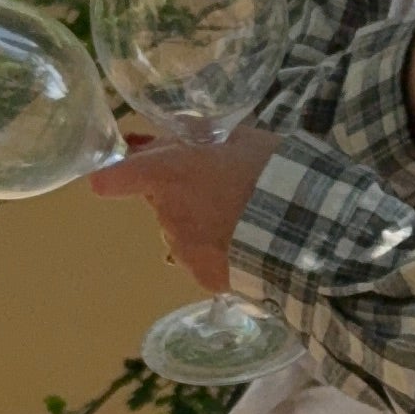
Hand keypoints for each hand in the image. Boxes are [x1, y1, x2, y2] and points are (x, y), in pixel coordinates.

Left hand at [90, 128, 276, 293]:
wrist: (305, 230)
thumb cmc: (273, 172)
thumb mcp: (241, 137)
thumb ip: (202, 136)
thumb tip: (176, 135)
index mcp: (170, 174)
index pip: (114, 177)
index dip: (110, 176)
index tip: (111, 176)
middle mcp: (167, 214)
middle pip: (162, 202)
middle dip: (184, 195)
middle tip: (226, 189)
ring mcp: (184, 250)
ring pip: (184, 233)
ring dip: (205, 226)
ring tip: (246, 220)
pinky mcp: (204, 278)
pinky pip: (205, 261)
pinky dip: (222, 254)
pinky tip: (250, 245)